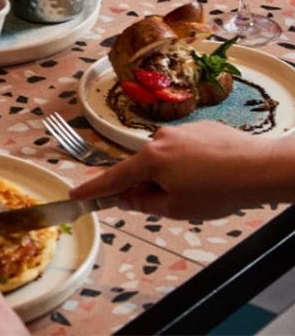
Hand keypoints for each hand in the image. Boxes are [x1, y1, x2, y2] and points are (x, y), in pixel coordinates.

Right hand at [69, 122, 283, 219]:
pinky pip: (185, 148)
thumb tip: (126, 199)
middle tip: (168, 202)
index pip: (114, 178)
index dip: (93, 189)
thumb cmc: (219, 191)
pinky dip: (191, 162)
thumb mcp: (175, 208)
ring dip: (173, 173)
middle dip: (148, 184)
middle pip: (142, 167)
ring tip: (201, 189)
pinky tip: (211, 174)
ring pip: (165, 157)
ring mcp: (181, 130)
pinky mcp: (201, 127)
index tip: (75, 194)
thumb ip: (143, 203)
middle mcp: (160, 138)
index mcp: (150, 159)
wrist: (261, 167)